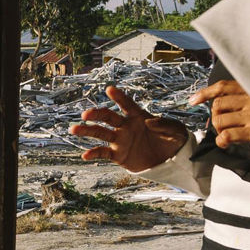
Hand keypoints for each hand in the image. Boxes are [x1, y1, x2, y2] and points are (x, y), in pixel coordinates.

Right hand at [68, 85, 189, 171]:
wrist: (172, 160)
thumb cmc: (174, 140)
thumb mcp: (176, 130)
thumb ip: (165, 124)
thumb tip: (150, 122)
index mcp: (138, 116)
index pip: (126, 104)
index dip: (119, 97)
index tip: (110, 89)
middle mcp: (125, 126)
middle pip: (108, 117)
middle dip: (96, 115)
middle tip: (85, 115)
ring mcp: (120, 140)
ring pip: (100, 133)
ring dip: (87, 131)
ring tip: (74, 129)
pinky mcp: (118, 155)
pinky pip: (103, 153)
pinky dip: (94, 153)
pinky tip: (85, 155)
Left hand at [190, 80, 249, 155]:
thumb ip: (241, 100)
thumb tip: (213, 104)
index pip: (223, 86)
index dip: (205, 92)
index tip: (193, 100)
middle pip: (218, 105)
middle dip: (216, 117)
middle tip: (223, 127)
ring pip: (220, 120)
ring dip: (219, 131)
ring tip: (228, 135)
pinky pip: (227, 135)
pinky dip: (221, 141)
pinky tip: (225, 143)